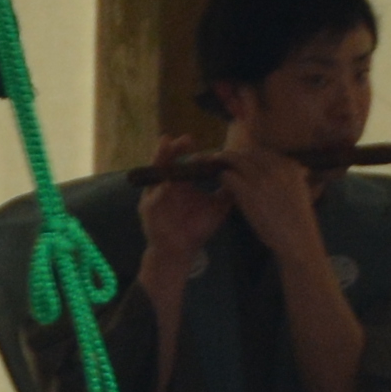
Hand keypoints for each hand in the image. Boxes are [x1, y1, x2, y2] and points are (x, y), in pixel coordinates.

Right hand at [136, 119, 235, 286]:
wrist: (180, 253)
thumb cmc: (196, 229)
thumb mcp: (216, 208)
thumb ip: (227, 192)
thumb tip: (242, 176)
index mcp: (180, 183)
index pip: (181, 160)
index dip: (185, 150)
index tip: (194, 140)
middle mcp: (165, 186)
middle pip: (166, 161)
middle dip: (172, 148)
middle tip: (184, 139)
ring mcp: (154, 197)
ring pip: (155, 174)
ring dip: (160, 159)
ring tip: (166, 145)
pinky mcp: (148, 211)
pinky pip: (153, 199)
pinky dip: (159, 192)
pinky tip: (167, 185)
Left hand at [219, 124, 325, 265]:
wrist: (298, 240)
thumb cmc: (299, 222)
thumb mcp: (303, 192)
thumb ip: (295, 178)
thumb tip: (297, 171)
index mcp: (289, 166)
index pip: (264, 152)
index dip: (251, 156)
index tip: (243, 161)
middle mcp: (275, 168)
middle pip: (248, 153)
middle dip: (236, 156)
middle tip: (225, 161)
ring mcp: (261, 179)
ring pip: (235, 160)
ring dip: (225, 163)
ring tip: (217, 166)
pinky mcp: (248, 192)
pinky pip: (228, 176)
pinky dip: (223, 179)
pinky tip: (223, 184)